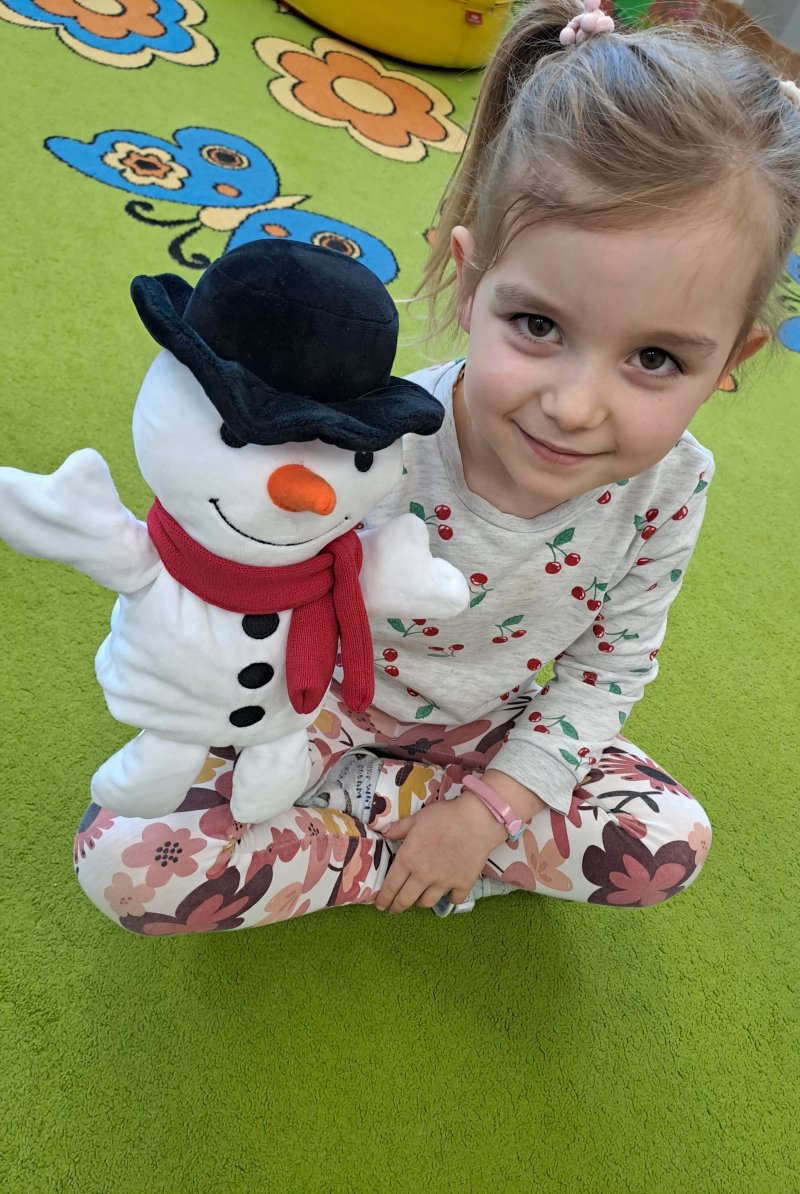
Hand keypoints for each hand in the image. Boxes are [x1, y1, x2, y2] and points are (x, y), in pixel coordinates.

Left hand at [375, 793, 506, 913]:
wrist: (476, 820)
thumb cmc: (444, 816)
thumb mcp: (417, 818)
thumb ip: (399, 828)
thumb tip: (383, 833)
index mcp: (408, 859)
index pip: (391, 885)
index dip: (383, 898)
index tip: (380, 905)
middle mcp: (423, 875)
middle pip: (406, 900)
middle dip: (397, 907)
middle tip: (394, 909)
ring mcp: (443, 882)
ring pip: (427, 902)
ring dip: (420, 902)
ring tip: (418, 899)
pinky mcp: (463, 884)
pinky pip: (453, 899)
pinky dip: (449, 898)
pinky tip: (448, 893)